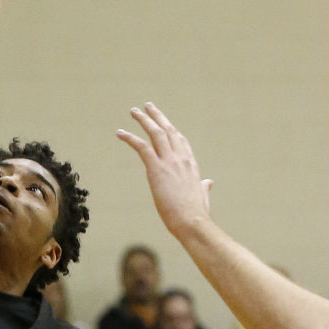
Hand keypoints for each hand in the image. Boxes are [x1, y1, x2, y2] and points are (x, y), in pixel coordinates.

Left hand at [117, 102, 213, 236]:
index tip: (164, 121)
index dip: (171, 129)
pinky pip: (142, 147)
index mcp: (191, 165)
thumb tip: (209, 182)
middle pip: (168, 130)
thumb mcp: (202, 196)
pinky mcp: (157, 169)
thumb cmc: (196, 214)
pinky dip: (130, 138)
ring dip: (144, 120)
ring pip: (156, 133)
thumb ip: (204, 187)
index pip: (181, 141)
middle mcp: (181, 158)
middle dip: (157, 116)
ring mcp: (170, 162)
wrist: (192, 222)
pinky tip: (120, 132)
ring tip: (134, 111)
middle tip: (148, 106)